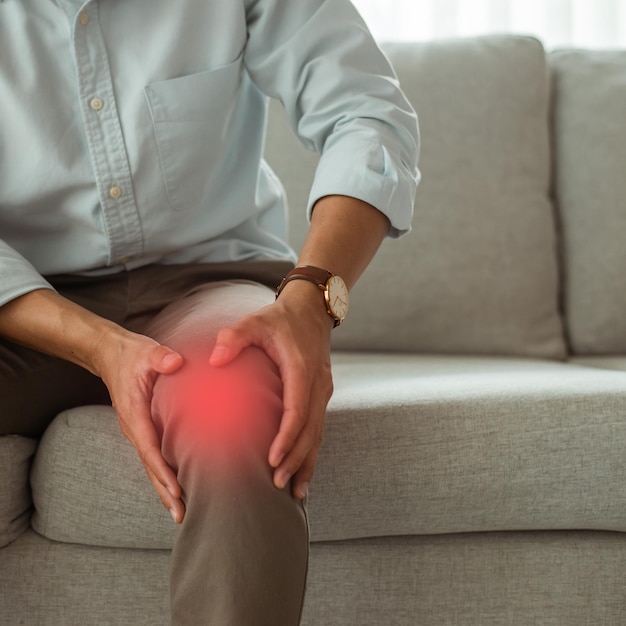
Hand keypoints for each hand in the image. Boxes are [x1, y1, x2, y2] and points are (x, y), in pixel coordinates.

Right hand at [93, 329, 185, 522]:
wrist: (109, 353)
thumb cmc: (130, 353)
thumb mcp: (145, 351)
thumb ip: (160, 357)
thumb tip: (175, 362)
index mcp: (133, 413)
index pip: (149, 448)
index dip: (162, 470)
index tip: (177, 490)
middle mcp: (133, 427)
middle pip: (149, 466)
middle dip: (164, 492)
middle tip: (181, 516)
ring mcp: (136, 430)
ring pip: (150, 465)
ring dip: (164, 489)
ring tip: (180, 512)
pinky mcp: (142, 428)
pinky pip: (153, 456)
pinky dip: (163, 474)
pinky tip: (176, 488)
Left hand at [209, 281, 333, 498]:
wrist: (311, 310)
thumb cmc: (279, 318)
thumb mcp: (255, 321)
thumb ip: (234, 337)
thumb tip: (215, 360)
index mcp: (301, 368)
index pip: (296, 410)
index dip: (286, 437)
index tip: (273, 460)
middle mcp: (317, 383)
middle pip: (310, 429)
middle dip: (296, 459)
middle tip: (277, 484)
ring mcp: (323, 390)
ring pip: (318, 433)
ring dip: (307, 462)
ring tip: (295, 492)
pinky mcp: (321, 394)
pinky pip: (317, 428)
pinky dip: (311, 452)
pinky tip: (303, 473)